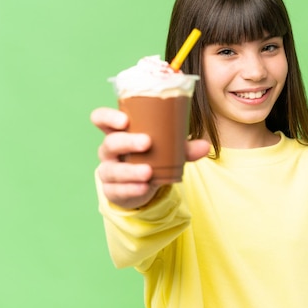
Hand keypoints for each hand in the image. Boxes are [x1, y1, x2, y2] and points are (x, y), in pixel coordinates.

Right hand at [90, 107, 209, 208]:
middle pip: (109, 143)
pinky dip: (131, 189)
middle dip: (127, 142)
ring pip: (112, 170)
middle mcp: (109, 150)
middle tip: (147, 142)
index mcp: (118, 132)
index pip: (101, 119)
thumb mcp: (168, 150)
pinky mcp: (112, 190)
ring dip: (130, 170)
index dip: (107, 117)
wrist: (145, 185)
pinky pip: (117, 190)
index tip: (124, 120)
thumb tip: (205, 146)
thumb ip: (183, 148)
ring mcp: (108, 171)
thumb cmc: (152, 157)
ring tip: (148, 172)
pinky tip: (143, 187)